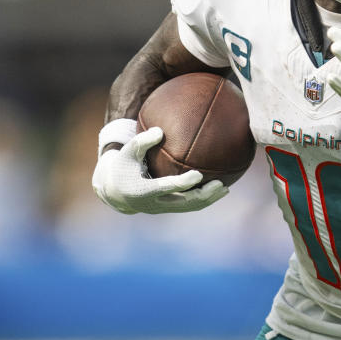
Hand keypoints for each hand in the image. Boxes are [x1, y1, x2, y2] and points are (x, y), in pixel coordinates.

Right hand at [92, 126, 227, 213]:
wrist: (115, 192)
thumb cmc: (123, 166)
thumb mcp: (127, 152)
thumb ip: (142, 141)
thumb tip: (160, 131)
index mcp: (141, 190)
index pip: (164, 187)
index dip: (181, 183)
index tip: (198, 175)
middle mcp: (153, 204)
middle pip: (182, 203)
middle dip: (202, 195)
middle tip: (220, 184)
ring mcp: (162, 208)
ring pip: (188, 207)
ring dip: (207, 200)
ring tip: (225, 189)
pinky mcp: (167, 209)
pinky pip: (188, 206)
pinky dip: (202, 200)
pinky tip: (217, 190)